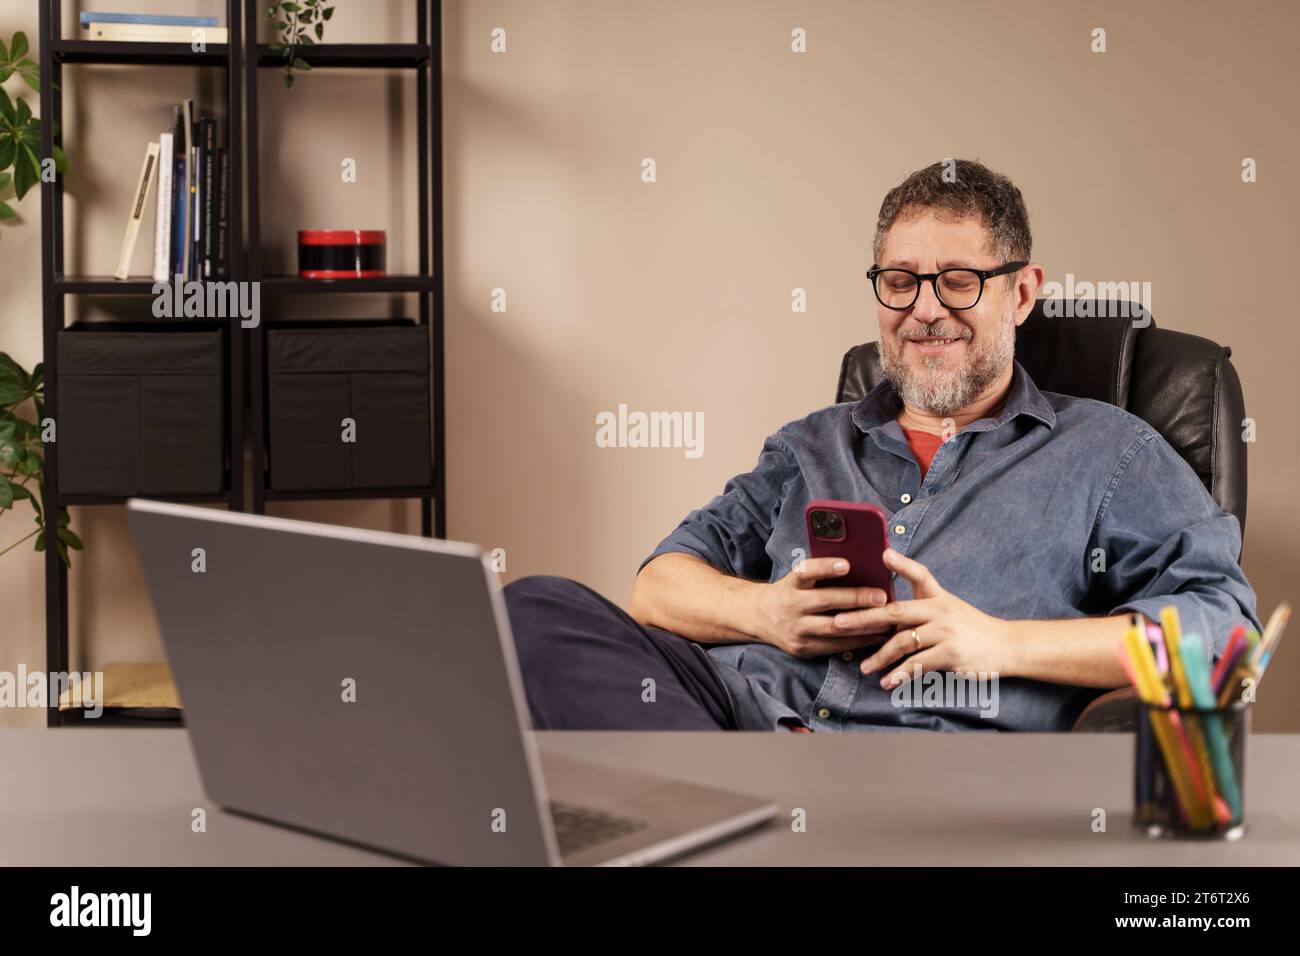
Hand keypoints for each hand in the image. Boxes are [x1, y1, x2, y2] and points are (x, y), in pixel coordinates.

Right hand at [750, 557, 893, 658]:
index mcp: (790, 584)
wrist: (758, 617)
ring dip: (863, 624)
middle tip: (882, 596)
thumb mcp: (796, 579)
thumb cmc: (789, 592)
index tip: (846, 564)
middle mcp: (790, 606)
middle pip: (825, 602)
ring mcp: (796, 630)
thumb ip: (819, 575)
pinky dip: (858, 641)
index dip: (824, 568)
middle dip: (856, 599)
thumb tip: (860, 566)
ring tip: (887, 618)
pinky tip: (876, 635)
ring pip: (833, 628)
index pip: (805, 572)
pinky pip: (834, 647)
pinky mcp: (803, 649)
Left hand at [830, 549, 1017, 685]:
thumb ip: (921, 606)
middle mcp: (939, 611)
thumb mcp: (949, 608)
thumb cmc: (971, 628)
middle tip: (837, 624)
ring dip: (879, 657)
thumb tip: (889, 611)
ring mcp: (945, 632)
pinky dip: (900, 675)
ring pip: (902, 643)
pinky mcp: (951, 654)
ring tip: (864, 668)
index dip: (901, 563)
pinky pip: (918, 665)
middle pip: (894, 611)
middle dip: (862, 617)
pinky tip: (888, 682)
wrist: (1005, 646)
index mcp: (938, 597)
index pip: (919, 575)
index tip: (881, 554)